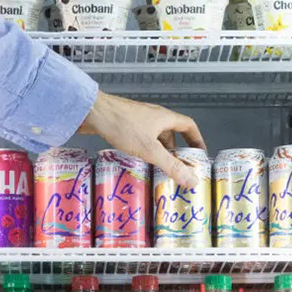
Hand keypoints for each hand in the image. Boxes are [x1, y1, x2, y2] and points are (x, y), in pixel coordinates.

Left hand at [81, 92, 204, 185]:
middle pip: (171, 133)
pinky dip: (142, 150)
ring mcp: (138, 119)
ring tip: (155, 168)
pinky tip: (136, 160)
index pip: (188, 125)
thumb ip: (171, 165)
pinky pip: (139, 138)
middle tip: (175, 168)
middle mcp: (154, 116)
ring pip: (154, 137)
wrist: (92, 112)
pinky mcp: (124, 124)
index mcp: (165, 117)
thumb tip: (192, 179)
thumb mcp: (150, 150)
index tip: (199, 154)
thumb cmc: (122, 125)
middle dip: (174, 151)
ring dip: (157, 151)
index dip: (196, 139)